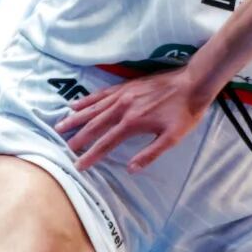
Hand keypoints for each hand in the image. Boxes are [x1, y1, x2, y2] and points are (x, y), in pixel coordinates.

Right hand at [57, 69, 214, 172]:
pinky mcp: (125, 86)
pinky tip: (75, 104)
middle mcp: (122, 108)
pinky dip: (86, 100)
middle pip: (94, 125)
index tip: (79, 165)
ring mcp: (122, 95)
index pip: (106, 143)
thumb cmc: (185, 112)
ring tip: (59, 127)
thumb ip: (150, 153)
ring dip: (75, 119)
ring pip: (92, 108)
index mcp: (132, 123)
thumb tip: (131, 169)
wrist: (192, 83)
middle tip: (64, 148)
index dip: (91, 155)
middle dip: (78, 138)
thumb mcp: (172, 138)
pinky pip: (100, 94)